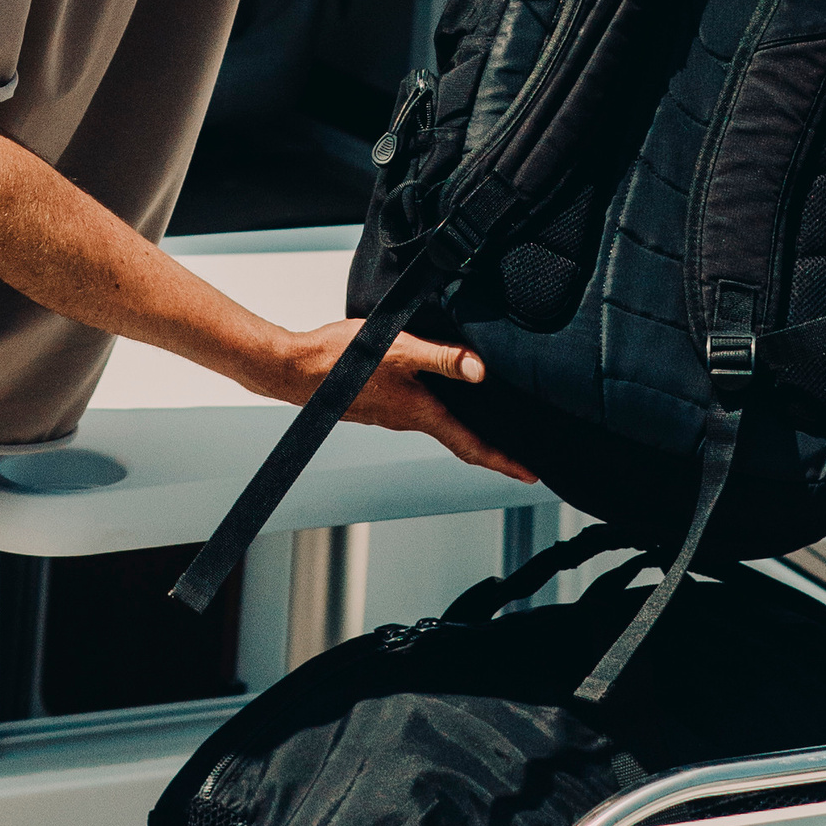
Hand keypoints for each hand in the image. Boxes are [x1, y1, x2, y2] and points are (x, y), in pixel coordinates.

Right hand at [277, 318, 535, 484]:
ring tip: (491, 422)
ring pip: (440, 425)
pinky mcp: (380, 403)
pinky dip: (442, 412)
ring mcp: (392, 414)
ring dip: (467, 428)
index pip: (472, 446)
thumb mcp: (399, 349)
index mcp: (420, 413)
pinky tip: (444, 395)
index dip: (504, 462)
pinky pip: (420, 412)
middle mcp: (409, 420)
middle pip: (461, 440)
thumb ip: (441, 357)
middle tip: (521, 453)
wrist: (295, 370)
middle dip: (492, 448)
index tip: (531, 476)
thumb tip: (480, 370)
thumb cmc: (341, 360)